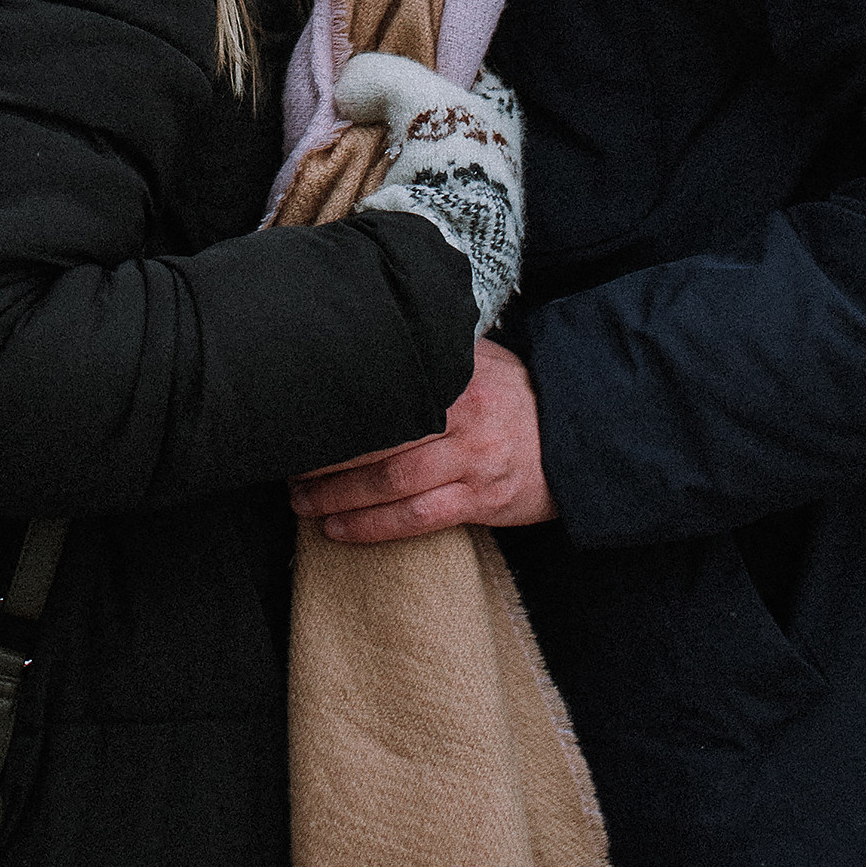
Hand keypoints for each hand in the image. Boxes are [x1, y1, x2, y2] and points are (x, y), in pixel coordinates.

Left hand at [290, 342, 555, 542]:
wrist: (581, 434)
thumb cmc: (514, 394)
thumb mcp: (477, 358)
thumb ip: (430, 352)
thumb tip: (365, 336)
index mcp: (455, 373)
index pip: (382, 390)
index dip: (335, 410)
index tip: (297, 419)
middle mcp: (463, 414)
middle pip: (378, 438)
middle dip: (325, 459)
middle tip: (285, 467)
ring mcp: (474, 460)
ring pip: (392, 482)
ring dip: (338, 497)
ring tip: (301, 503)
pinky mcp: (484, 500)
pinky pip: (419, 519)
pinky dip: (374, 527)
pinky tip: (340, 530)